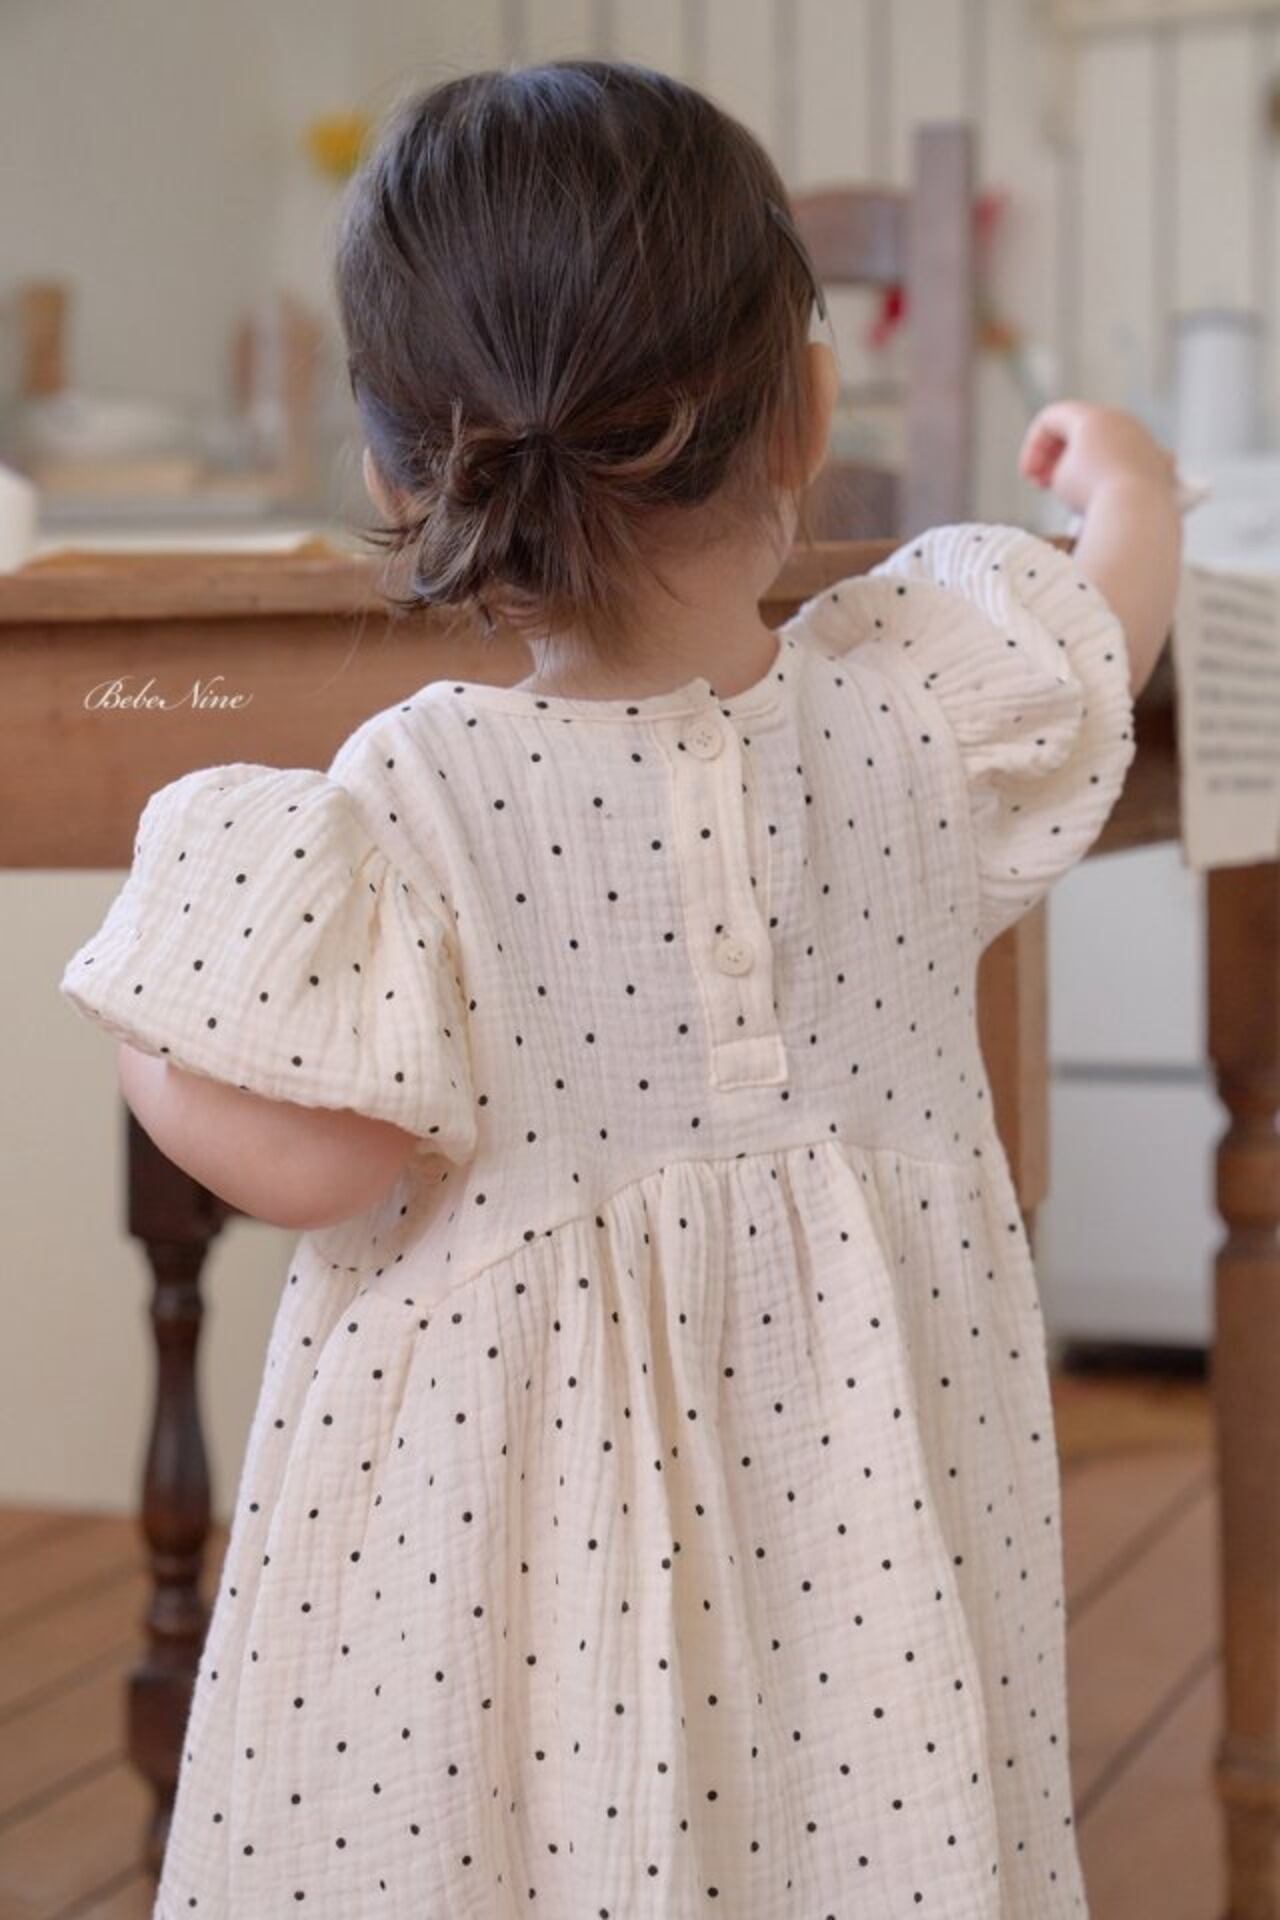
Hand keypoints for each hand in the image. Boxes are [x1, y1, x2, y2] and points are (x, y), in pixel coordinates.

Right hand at [1017, 399, 1176, 516]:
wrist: (1138, 512)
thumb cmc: (1095, 493)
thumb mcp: (1059, 478)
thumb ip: (1059, 466)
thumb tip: (1075, 471)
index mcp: (1092, 416)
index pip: (1051, 418)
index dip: (1032, 447)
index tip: (1029, 478)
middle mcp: (1122, 421)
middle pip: (1080, 429)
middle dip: (1058, 456)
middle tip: (1046, 484)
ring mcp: (1144, 440)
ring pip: (1106, 446)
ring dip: (1085, 466)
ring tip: (1075, 495)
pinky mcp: (1159, 463)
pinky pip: (1129, 465)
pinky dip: (1112, 477)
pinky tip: (1106, 497)